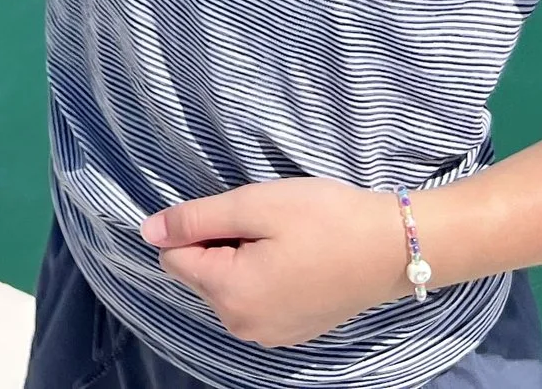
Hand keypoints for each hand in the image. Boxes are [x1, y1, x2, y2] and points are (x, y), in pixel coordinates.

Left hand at [142, 179, 410, 347]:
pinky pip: (254, 300)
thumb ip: (195, 219)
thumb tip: (148, 231)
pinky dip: (265, 277)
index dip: (199, 227)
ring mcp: (268, 336)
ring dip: (243, 260)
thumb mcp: (254, 205)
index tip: (241, 215)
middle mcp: (241, 326)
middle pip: (201, 275)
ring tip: (286, 241)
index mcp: (228, 294)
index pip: (175, 258)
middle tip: (269, 224)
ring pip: (227, 287)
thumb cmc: (324, 218)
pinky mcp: (290, 332)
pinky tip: (298, 260)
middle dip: (221, 244)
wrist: (393, 248)